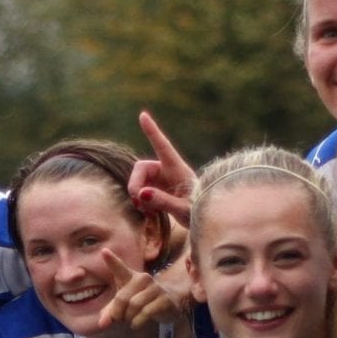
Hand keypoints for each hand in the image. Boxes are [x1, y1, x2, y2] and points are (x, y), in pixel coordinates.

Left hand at [95, 249, 185, 329]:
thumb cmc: (142, 300)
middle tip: (118, 319)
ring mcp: (155, 288)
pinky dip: (138, 322)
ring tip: (130, 321)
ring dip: (129, 318)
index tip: (104, 252)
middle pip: (122, 297)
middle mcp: (143, 279)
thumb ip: (111, 312)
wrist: (170, 302)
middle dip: (117, 312)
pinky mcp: (165, 300)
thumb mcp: (125, 303)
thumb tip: (101, 324)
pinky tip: (137, 324)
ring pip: (134, 305)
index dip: (112, 260)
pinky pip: (146, 312)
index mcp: (130, 277)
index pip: (120, 268)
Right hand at [126, 110, 195, 225]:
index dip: (152, 131)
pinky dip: (141, 203)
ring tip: (149, 213)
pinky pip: (140, 193)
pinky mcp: (156, 191)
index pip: (163, 146)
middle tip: (138, 202)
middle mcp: (166, 171)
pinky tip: (149, 214)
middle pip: (140, 168)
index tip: (143, 115)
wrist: (201, 222)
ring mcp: (160, 181)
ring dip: (138, 197)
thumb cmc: (198, 212)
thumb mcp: (183, 209)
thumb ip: (163, 201)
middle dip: (135, 184)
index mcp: (177, 168)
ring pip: (138, 182)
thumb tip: (141, 193)